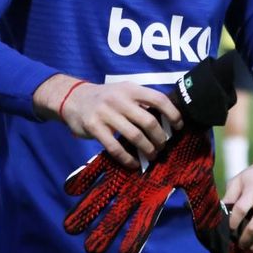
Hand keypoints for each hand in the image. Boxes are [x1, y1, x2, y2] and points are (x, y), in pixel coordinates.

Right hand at [36, 75, 181, 168]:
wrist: (73, 98)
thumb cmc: (105, 98)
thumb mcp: (123, 92)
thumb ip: (141, 102)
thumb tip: (166, 120)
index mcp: (130, 89)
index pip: (158, 99)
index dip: (172, 114)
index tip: (178, 126)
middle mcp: (119, 99)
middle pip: (148, 121)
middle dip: (160, 137)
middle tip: (163, 146)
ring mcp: (105, 113)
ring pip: (134, 136)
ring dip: (147, 149)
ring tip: (152, 156)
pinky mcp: (94, 127)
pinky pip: (115, 148)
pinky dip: (128, 159)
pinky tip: (134, 164)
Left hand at [63, 127, 216, 252]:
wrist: (186, 121)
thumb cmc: (194, 151)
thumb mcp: (201, 182)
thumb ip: (203, 208)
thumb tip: (215, 236)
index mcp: (156, 196)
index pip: (145, 222)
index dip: (135, 238)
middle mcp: (138, 188)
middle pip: (118, 214)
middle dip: (104, 230)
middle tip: (90, 250)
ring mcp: (126, 171)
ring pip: (103, 194)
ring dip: (87, 209)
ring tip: (70, 226)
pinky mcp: (118, 152)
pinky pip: (99, 166)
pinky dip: (85, 178)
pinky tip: (70, 189)